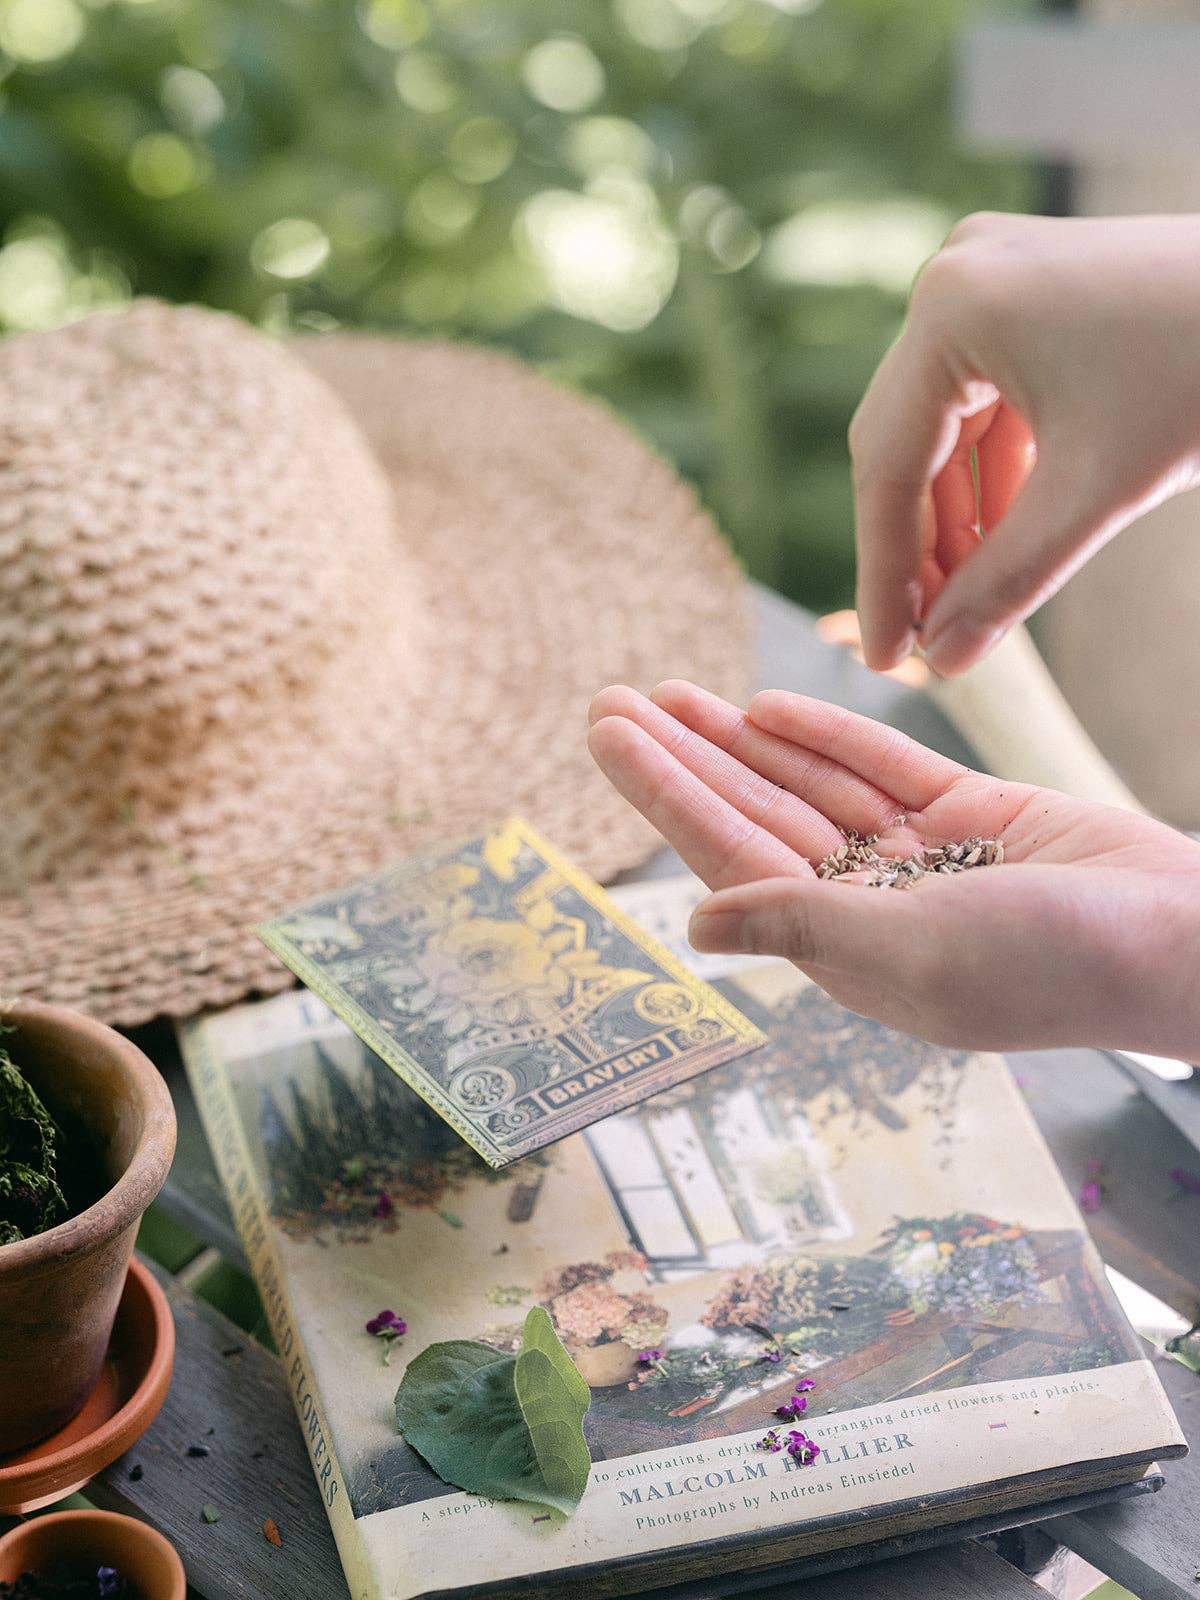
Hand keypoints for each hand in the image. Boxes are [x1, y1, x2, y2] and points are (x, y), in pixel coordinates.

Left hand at [588, 681, 1199, 1059]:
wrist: (1186, 940)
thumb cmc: (1056, 965)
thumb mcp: (914, 952)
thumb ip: (801, 927)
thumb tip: (695, 923)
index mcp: (844, 948)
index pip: (730, 856)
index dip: (665, 792)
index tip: (608, 737)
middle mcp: (870, 904)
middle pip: (754, 814)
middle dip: (683, 757)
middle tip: (611, 701)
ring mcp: (922, 859)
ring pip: (809, 785)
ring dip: (741, 738)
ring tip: (671, 692)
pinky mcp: (975, 817)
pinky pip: (882, 768)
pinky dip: (827, 735)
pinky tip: (767, 706)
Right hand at [851, 212, 1199, 675]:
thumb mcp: (1098, 494)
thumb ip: (1008, 583)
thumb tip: (942, 660)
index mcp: (953, 310)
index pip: (889, 467)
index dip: (884, 574)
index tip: (883, 656)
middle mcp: (956, 279)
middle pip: (904, 445)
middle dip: (919, 548)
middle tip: (924, 638)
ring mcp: (991, 280)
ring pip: (943, 431)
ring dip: (957, 520)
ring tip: (968, 601)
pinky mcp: (1029, 295)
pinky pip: (985, 403)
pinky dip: (994, 476)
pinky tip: (1005, 541)